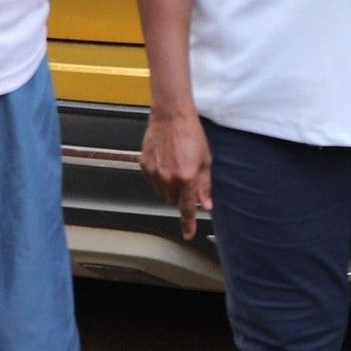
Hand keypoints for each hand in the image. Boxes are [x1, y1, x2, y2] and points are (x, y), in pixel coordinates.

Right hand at [140, 104, 211, 237]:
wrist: (171, 115)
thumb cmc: (191, 134)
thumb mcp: (206, 160)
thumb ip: (205, 185)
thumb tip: (206, 204)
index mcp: (187, 178)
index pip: (187, 208)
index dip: (188, 224)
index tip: (188, 234)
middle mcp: (168, 178)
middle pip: (174, 201)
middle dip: (182, 196)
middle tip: (187, 180)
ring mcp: (154, 172)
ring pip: (162, 193)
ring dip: (170, 188)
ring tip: (177, 167)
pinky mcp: (144, 165)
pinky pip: (152, 181)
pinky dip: (160, 178)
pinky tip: (166, 162)